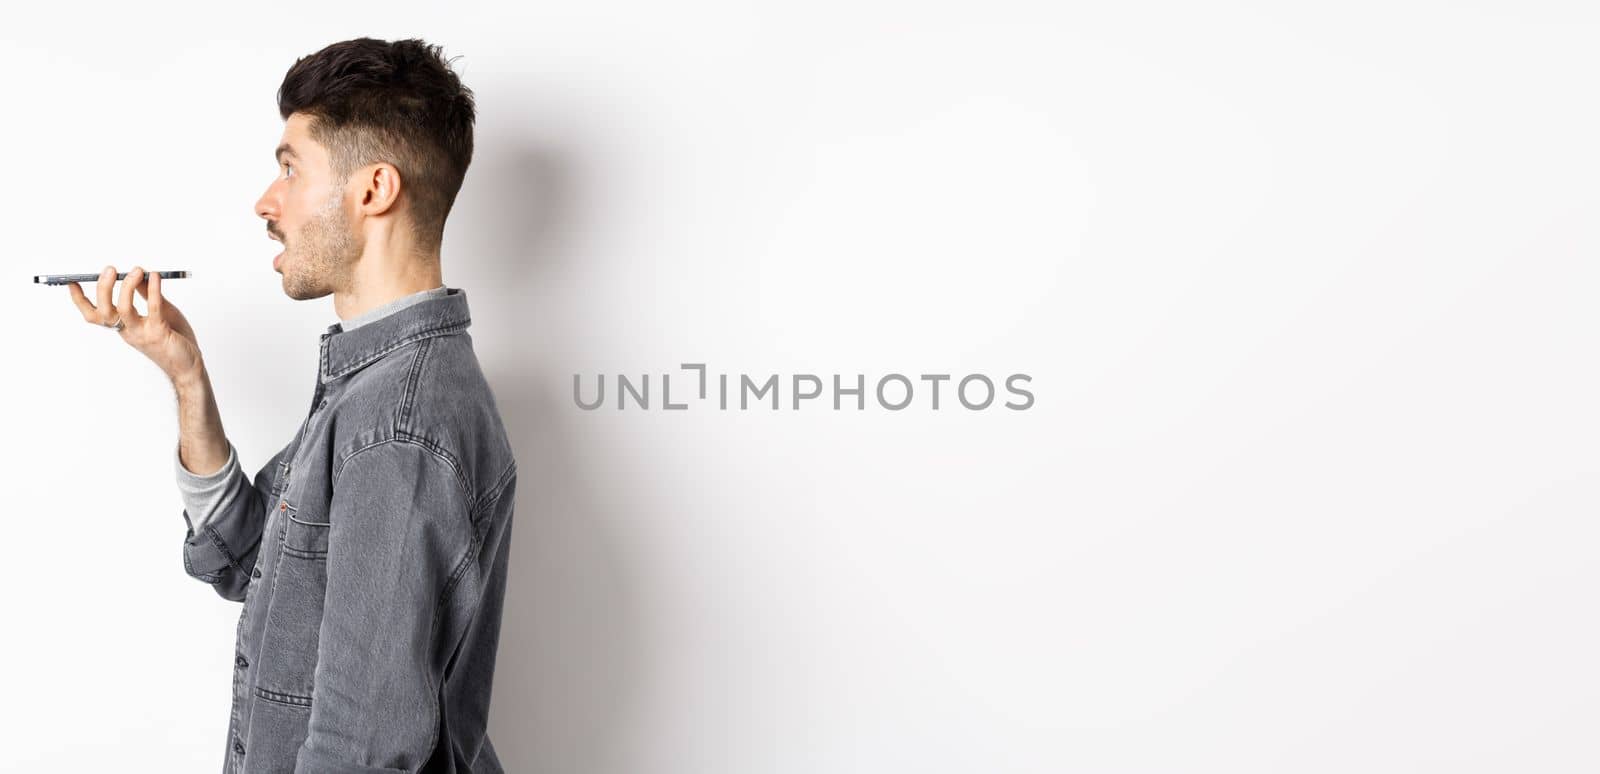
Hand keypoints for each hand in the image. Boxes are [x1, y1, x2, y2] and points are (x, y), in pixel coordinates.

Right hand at [68, 264, 203, 381]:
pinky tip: (155, 277)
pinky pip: (153, 309)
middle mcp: (128, 332)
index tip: (72, 283)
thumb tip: (138, 273)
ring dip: (127, 287)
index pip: (95, 315)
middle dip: (103, 289)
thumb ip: (148, 294)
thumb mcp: (160, 312)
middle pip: (104, 312)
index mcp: (124, 328)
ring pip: (123, 310)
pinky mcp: (159, 333)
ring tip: (136, 270)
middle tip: (109, 269)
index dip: (80, 301)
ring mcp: (143, 334)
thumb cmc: (175, 340)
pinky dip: (153, 290)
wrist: (190, 367)